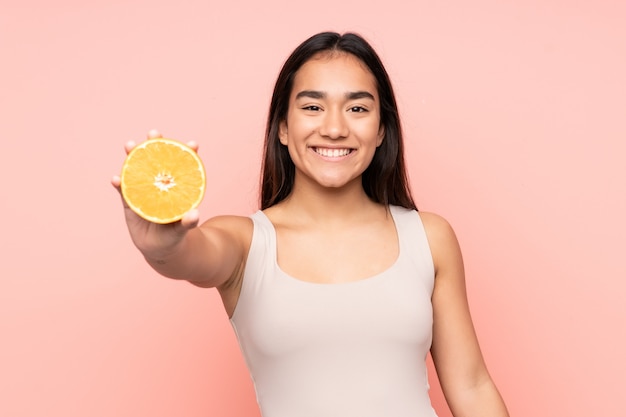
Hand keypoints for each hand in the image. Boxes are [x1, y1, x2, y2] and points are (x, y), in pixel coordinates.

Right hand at [112, 129, 200, 258]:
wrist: (159, 249)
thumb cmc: (174, 237)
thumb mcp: (182, 230)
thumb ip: (188, 223)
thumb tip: (194, 215)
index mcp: (176, 188)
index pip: (184, 168)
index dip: (188, 154)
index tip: (194, 144)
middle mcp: (160, 186)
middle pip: (158, 162)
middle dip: (155, 145)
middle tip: (154, 133)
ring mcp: (144, 192)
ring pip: (138, 171)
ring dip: (133, 157)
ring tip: (130, 145)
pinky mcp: (130, 202)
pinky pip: (124, 191)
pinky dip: (119, 184)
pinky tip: (115, 179)